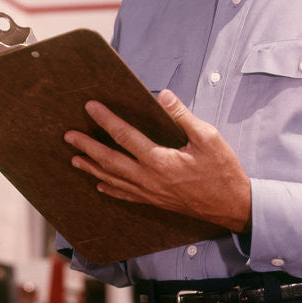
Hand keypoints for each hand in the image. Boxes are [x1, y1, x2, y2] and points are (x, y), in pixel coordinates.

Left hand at [64, 90, 251, 232]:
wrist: (232, 206)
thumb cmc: (222, 171)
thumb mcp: (208, 137)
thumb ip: (183, 116)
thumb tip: (163, 95)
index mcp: (160, 161)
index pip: (125, 136)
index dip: (106, 120)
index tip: (91, 107)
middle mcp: (149, 179)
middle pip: (110, 161)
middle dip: (88, 146)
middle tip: (68, 135)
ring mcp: (150, 193)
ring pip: (113, 180)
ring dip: (92, 168)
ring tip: (75, 158)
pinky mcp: (155, 202)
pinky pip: (126, 195)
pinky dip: (110, 189)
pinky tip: (100, 185)